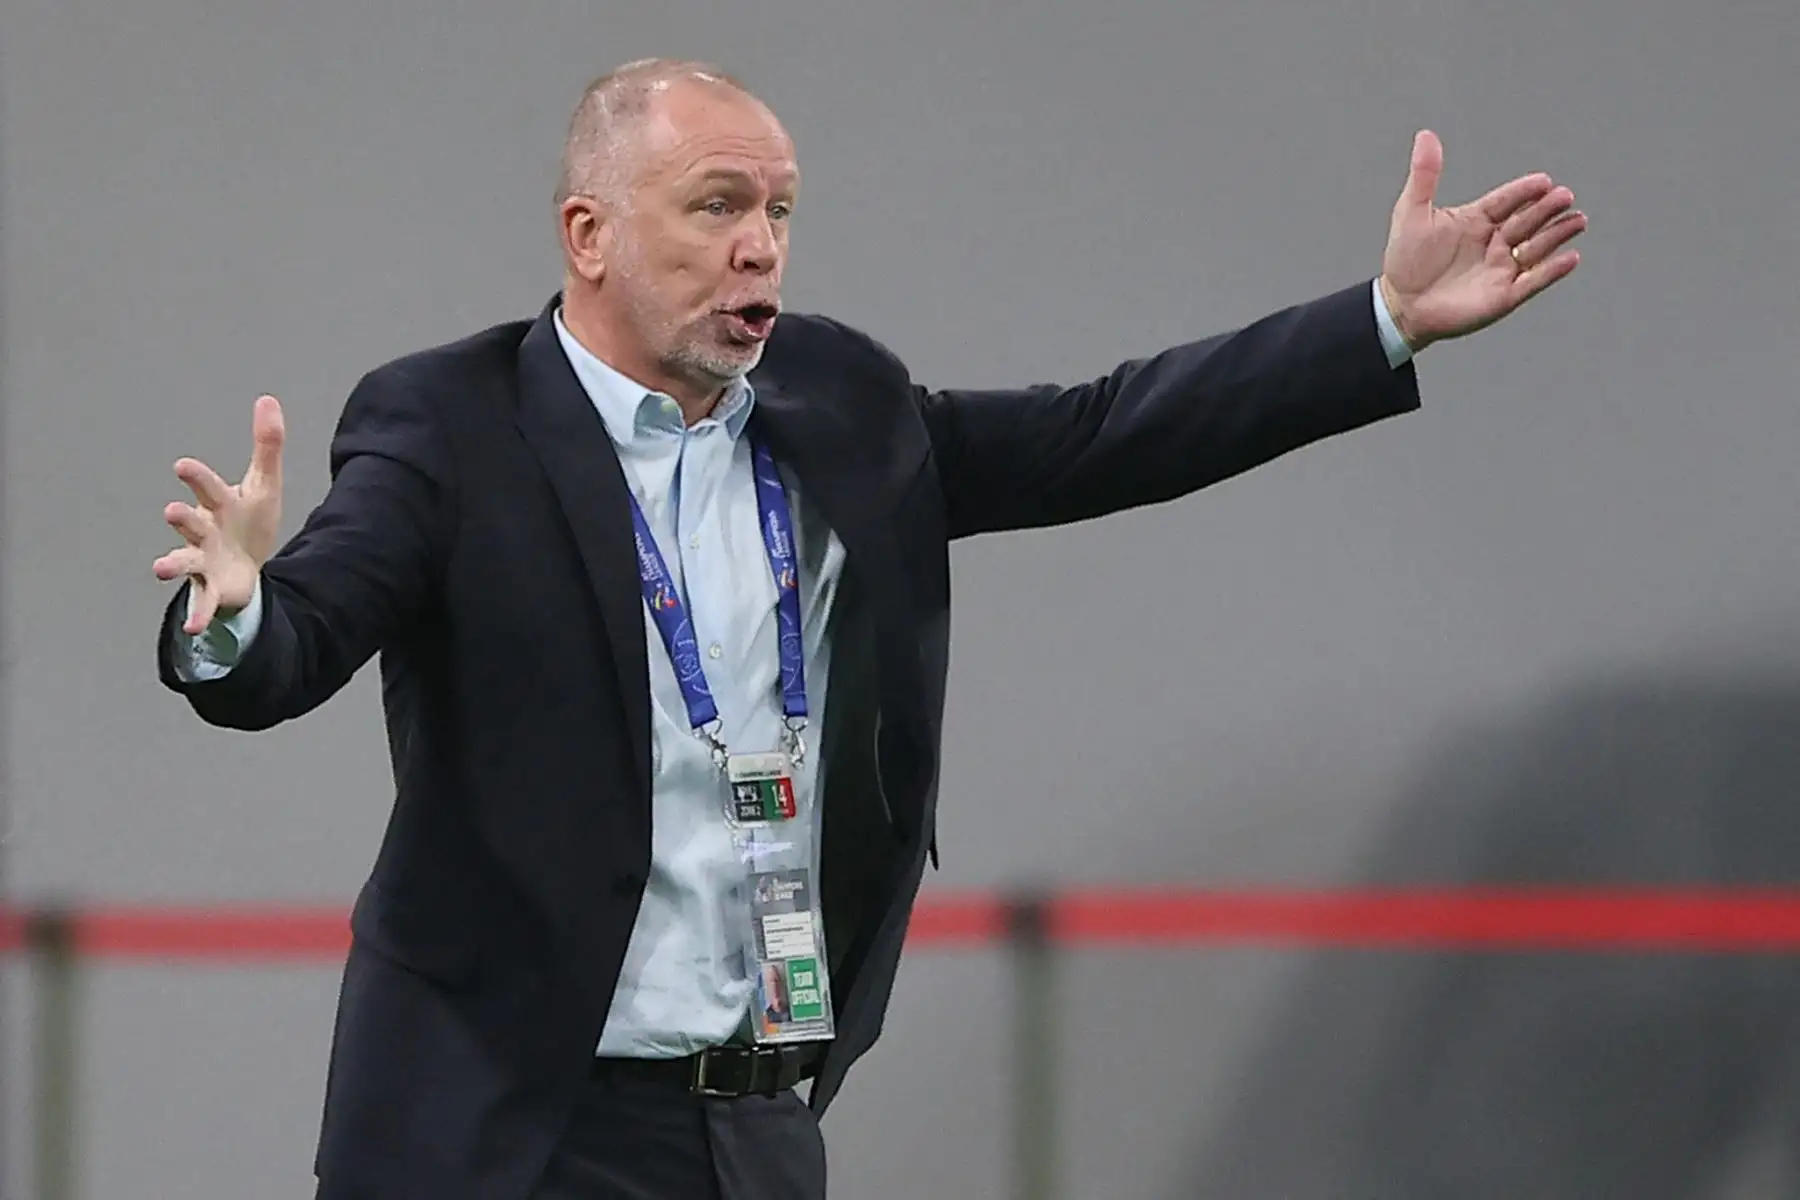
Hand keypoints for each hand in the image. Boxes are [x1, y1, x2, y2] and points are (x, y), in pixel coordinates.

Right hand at [153, 395, 285, 633]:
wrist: (246, 567)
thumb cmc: (248, 520)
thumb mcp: (263, 484)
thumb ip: (266, 444)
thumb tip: (268, 399)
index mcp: (217, 504)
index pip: (207, 487)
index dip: (196, 477)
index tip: (183, 466)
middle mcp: (203, 531)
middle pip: (191, 522)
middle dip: (182, 517)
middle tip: (172, 511)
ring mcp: (203, 561)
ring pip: (184, 561)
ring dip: (171, 564)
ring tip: (160, 568)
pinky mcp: (210, 589)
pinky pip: (201, 604)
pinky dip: (196, 616)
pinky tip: (193, 628)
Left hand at [1377, 130, 1585, 350]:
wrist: (1401, 306)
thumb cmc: (1405, 260)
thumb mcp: (1412, 212)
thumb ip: (1424, 175)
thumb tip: (1425, 135)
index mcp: (1477, 219)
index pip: (1506, 201)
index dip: (1524, 191)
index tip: (1543, 181)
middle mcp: (1495, 241)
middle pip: (1527, 221)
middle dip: (1546, 209)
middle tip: (1564, 196)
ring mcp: (1502, 268)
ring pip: (1537, 248)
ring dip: (1557, 234)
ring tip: (1577, 221)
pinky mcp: (1504, 296)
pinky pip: (1534, 281)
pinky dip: (1552, 271)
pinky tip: (1570, 258)